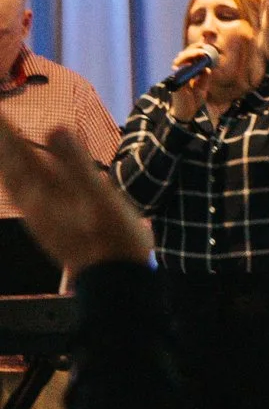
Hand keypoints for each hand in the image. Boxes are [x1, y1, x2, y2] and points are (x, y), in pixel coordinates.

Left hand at [0, 122, 151, 275]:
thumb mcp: (99, 196)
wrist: (116, 282)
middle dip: (2, 144)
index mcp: (43, 195)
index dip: (5, 130)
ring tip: (5, 148)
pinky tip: (28, 180)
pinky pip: (26, 195)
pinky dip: (20, 178)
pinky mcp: (51, 227)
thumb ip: (75, 162)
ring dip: (8, 162)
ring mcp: (42, 218)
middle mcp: (35, 205)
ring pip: (15, 183)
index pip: (18, 154)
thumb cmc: (113, 239)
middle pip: (9, 168)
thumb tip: (54, 126)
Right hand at [166, 45, 215, 119]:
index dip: (197, 49)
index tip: (206, 44)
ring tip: (201, 53)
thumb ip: (204, 78)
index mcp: (189, 72)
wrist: (187, 113)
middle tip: (204, 47)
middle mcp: (182, 71)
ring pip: (181, 59)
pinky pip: (180, 70)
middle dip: (194, 49)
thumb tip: (207, 68)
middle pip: (185, 55)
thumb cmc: (194, 100)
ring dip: (191, 54)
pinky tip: (193, 62)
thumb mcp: (202, 88)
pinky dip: (186, 65)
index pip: (191, 57)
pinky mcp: (176, 81)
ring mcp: (178, 75)